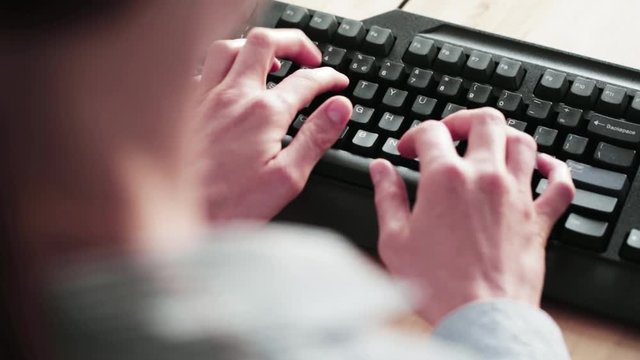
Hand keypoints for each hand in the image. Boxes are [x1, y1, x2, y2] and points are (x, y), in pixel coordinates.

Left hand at [197, 28, 351, 221]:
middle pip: (265, 43)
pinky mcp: (185, 109)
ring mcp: (205, 99)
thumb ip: (316, 137)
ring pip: (229, 48)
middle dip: (294, 42)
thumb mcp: (287, 178)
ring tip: (272, 60)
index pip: (306, 80)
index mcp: (263, 113)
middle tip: (310, 57)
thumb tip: (340, 108)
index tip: (339, 83)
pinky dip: (220, 67)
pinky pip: (201, 70)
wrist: (180, 218)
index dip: (329, 77)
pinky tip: (228, 81)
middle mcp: (232, 97)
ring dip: (255, 47)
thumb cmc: (229, 206)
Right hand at [369, 108, 574, 324]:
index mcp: (446, 179)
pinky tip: (543, 166)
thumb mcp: (395, 240)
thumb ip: (387, 197)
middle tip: (450, 132)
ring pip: (523, 142)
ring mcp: (517, 196)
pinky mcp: (538, 219)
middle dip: (464, 120)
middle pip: (485, 122)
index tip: (406, 149)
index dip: (413, 135)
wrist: (480, 317)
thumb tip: (380, 169)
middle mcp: (486, 177)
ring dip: (505, 136)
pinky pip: (559, 184)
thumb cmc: (438, 284)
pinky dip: (555, 169)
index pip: (431, 132)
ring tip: (489, 144)